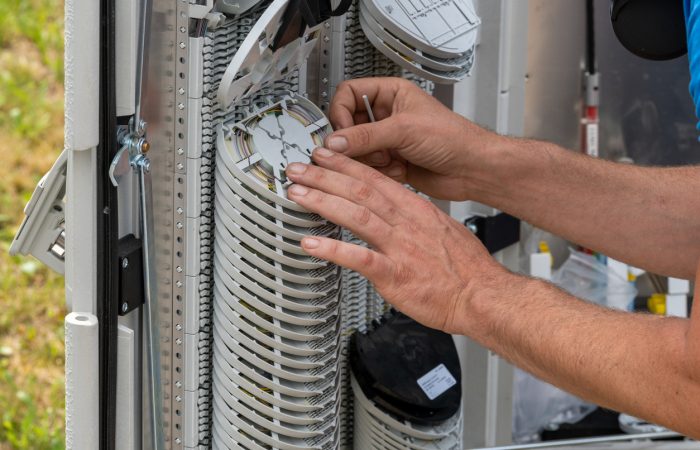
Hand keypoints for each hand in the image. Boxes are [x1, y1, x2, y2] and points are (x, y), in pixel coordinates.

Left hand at [285, 148, 509, 333]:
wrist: (483, 296)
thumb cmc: (467, 269)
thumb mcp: (443, 230)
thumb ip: (416, 221)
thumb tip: (398, 217)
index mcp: (416, 210)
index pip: (376, 178)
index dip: (346, 164)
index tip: (325, 155)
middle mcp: (406, 222)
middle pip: (360, 190)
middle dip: (325, 176)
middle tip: (298, 168)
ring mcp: (400, 247)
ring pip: (356, 215)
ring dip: (323, 202)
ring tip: (298, 194)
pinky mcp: (395, 274)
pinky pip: (358, 258)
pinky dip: (332, 250)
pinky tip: (310, 244)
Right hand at [325, 77, 505, 200]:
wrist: (472, 169)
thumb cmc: (453, 138)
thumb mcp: (404, 130)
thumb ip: (365, 135)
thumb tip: (335, 140)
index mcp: (391, 94)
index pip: (348, 94)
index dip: (341, 112)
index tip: (343, 132)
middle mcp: (387, 116)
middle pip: (348, 125)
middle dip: (354, 141)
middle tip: (362, 150)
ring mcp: (387, 140)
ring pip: (355, 150)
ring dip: (368, 159)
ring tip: (386, 160)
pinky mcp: (390, 163)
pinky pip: (367, 167)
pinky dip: (377, 172)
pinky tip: (396, 170)